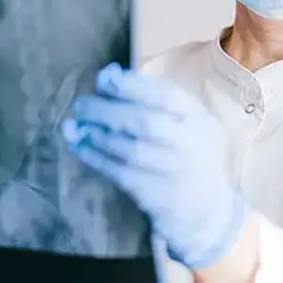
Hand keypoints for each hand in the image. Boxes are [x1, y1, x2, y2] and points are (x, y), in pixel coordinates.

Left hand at [62, 63, 247, 268]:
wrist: (204, 207)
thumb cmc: (189, 151)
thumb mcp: (187, 120)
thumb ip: (153, 97)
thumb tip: (107, 75)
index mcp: (197, 118)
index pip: (166, 96)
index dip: (132, 85)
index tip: (105, 78)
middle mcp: (188, 143)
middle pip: (144, 122)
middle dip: (107, 110)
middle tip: (82, 104)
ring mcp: (172, 171)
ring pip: (129, 149)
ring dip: (97, 134)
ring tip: (78, 125)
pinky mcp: (154, 193)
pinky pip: (119, 172)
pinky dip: (95, 157)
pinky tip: (80, 146)